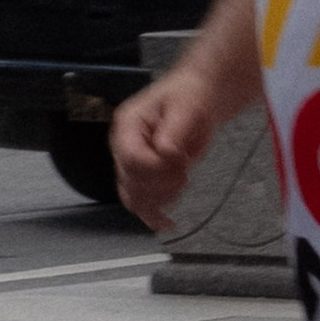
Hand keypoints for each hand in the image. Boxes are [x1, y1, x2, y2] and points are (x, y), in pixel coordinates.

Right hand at [110, 68, 218, 231]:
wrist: (197, 99)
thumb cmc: (190, 96)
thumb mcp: (187, 105)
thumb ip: (175, 128)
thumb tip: (165, 150)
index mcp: (127, 124)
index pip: (131, 157)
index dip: (157, 167)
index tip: (182, 163)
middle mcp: (122, 146)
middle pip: (130, 181)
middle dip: (161, 184)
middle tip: (186, 173)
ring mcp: (130, 164)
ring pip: (133, 197)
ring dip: (160, 199)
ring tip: (182, 183)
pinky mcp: (143, 178)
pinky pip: (140, 203)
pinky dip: (152, 216)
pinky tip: (166, 224)